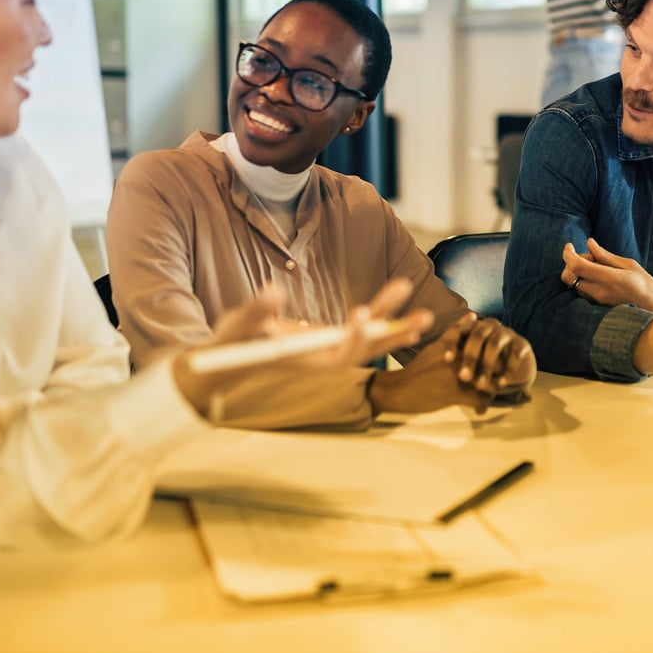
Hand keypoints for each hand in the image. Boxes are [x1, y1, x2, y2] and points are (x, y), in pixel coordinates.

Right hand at [173, 279, 434, 414]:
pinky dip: (380, 318)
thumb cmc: (229, 346)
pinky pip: (360, 330)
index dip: (353, 339)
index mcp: (304, 362)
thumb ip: (254, 311)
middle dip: (392, 333)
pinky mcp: (326, 339)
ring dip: (395, 326)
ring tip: (426, 313)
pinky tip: (400, 304)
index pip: (337, 358)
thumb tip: (274, 290)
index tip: (360, 314)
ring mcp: (326, 350)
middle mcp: (321, 360)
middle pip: (364, 349)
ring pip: (367, 341)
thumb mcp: (236, 327)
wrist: (226, 360)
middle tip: (423, 316)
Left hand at [442, 314, 534, 398]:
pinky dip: (508, 369)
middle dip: (469, 357)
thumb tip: (432, 368)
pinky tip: (501, 384)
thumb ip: (453, 358)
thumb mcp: (465, 359)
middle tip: (463, 377)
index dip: (452, 343)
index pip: (458, 329)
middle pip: (477, 336)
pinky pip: (515, 354)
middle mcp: (489, 325)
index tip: (447, 359)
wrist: (512, 361)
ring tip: (480, 385)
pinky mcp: (522, 343)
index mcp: (471, 325)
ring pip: (494, 345)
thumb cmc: (481, 362)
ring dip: (487, 366)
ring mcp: (506, 332)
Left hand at [561, 238, 652, 313]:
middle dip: (571, 263)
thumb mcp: (629, 264)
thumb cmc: (645, 284)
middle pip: (568, 276)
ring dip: (576, 272)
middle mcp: (600, 292)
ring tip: (596, 267)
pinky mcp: (596, 306)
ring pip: (572, 284)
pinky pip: (579, 291)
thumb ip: (605, 255)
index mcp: (610, 278)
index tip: (569, 245)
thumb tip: (589, 243)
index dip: (568, 254)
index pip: (578, 266)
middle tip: (589, 257)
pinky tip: (596, 277)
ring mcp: (596, 301)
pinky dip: (581, 281)